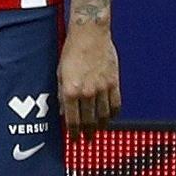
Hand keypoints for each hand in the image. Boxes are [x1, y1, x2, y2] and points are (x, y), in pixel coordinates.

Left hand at [59, 21, 120, 138]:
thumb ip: (62, 94)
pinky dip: (114, 113)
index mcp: (71, 91)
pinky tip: (111, 118)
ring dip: (101, 125)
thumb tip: (63, 111)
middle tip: (87, 139)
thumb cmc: (71, 52)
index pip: (72, 119)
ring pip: (104, 114)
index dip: (73, 132)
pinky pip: (116, 103)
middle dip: (87, 132)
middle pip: (89, 120)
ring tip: (99, 131)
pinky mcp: (114, 82)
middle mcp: (88, 92)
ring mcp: (103, 88)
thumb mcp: (59, 74)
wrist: (90, 35)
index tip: (73, 140)